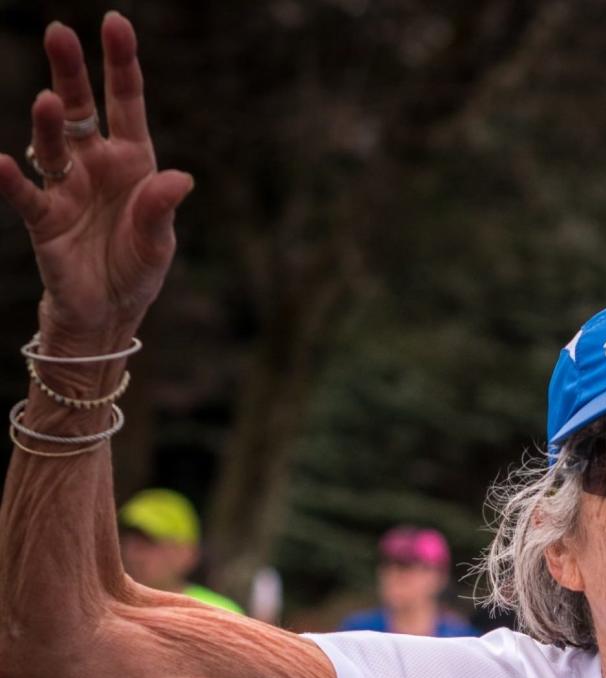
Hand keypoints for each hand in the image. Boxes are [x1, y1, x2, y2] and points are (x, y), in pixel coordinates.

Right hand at [0, 15, 190, 344]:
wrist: (109, 313)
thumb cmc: (136, 269)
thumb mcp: (158, 243)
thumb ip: (161, 210)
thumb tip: (180, 180)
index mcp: (132, 160)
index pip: (126, 102)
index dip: (121, 62)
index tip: (115, 22)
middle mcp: (94, 163)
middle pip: (80, 107)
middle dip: (70, 70)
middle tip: (59, 32)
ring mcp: (66, 187)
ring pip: (52, 143)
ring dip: (48, 122)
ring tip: (48, 101)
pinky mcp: (44, 218)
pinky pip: (24, 194)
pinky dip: (10, 179)